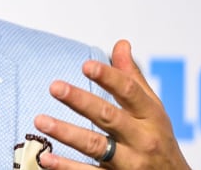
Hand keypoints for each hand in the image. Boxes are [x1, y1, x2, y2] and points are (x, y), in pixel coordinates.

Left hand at [33, 40, 190, 168]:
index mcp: (150, 116)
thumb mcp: (153, 109)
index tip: (86, 65)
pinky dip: (66, 167)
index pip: (129, 92)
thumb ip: (133, 78)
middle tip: (55, 87)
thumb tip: (120, 44)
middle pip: (109, 117)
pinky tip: (45, 158)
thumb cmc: (159, 140)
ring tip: (41, 120)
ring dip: (66, 133)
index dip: (108, 77)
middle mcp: (141, 139)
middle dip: (81, 101)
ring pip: (96, 146)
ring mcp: (128, 163)